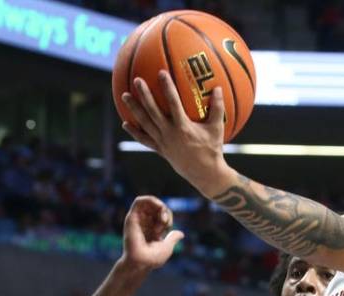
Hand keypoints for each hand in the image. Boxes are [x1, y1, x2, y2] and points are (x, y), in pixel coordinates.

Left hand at [121, 72, 231, 194]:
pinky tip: (125, 124)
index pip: (173, 103)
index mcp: (183, 127)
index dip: (167, 88)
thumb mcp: (217, 129)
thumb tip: (218, 89)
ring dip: (134, 110)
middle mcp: (170, 134)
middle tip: (137, 80)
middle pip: (153, 112)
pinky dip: (135, 132)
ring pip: (145, 124)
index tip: (161, 73)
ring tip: (124, 96)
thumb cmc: (213, 150)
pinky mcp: (160, 150)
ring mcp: (163, 142)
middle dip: (144, 95)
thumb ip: (218, 108)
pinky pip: (144, 140)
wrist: (204, 173)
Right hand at [121, 195, 183, 269]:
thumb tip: (181, 234)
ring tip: (162, 219)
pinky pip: (139, 201)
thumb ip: (172, 238)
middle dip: (165, 211)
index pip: (161, 214)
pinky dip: (150, 200)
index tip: (168, 227)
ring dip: (159, 206)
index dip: (168, 216)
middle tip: (166, 223)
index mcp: (151, 229)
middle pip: (156, 207)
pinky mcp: (132, 217)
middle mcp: (144, 223)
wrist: (141, 263)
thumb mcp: (167, 247)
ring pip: (148, 202)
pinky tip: (159, 206)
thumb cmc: (152, 259)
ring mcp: (138, 220)